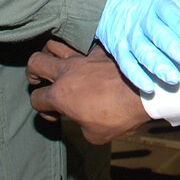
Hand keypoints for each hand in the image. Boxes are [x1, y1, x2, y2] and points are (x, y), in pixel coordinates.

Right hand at [27, 40, 148, 144]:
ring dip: (50, 54)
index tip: (55, 114)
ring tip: (56, 63)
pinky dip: (83, 52)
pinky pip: (85, 45)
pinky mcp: (101, 50)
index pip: (36, 98)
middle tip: (40, 80)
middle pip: (35, 62)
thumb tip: (84, 121)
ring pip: (55, 45)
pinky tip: (90, 60)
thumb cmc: (120, 116)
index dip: (42, 109)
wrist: (147, 91)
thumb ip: (82, 127)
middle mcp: (67, 72)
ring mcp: (84, 57)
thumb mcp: (96, 135)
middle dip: (33, 72)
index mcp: (60, 95)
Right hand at [95, 0, 179, 92]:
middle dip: (171, 48)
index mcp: (157, 4)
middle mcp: (142, 20)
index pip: (168, 13)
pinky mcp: (119, 50)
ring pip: (142, 51)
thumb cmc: (150, 2)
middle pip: (156, 34)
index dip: (179, 25)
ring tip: (172, 78)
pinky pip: (126, 65)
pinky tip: (149, 87)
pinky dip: (137, 77)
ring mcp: (129, 36)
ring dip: (157, 66)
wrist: (111, 2)